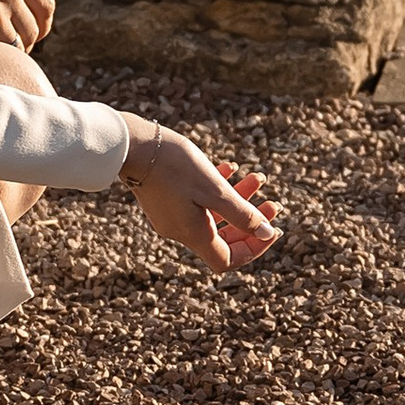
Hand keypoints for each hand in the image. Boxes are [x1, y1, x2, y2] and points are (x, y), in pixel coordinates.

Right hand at [120, 119, 279, 271]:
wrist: (132, 145)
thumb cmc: (174, 165)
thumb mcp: (214, 189)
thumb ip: (241, 214)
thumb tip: (266, 234)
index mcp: (193, 234)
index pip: (228, 259)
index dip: (252, 248)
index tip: (270, 230)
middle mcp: (181, 231)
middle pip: (223, 238)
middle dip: (250, 221)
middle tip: (272, 203)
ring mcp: (171, 215)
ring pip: (213, 215)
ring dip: (237, 199)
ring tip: (257, 177)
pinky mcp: (165, 199)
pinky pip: (197, 201)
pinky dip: (216, 189)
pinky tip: (229, 167)